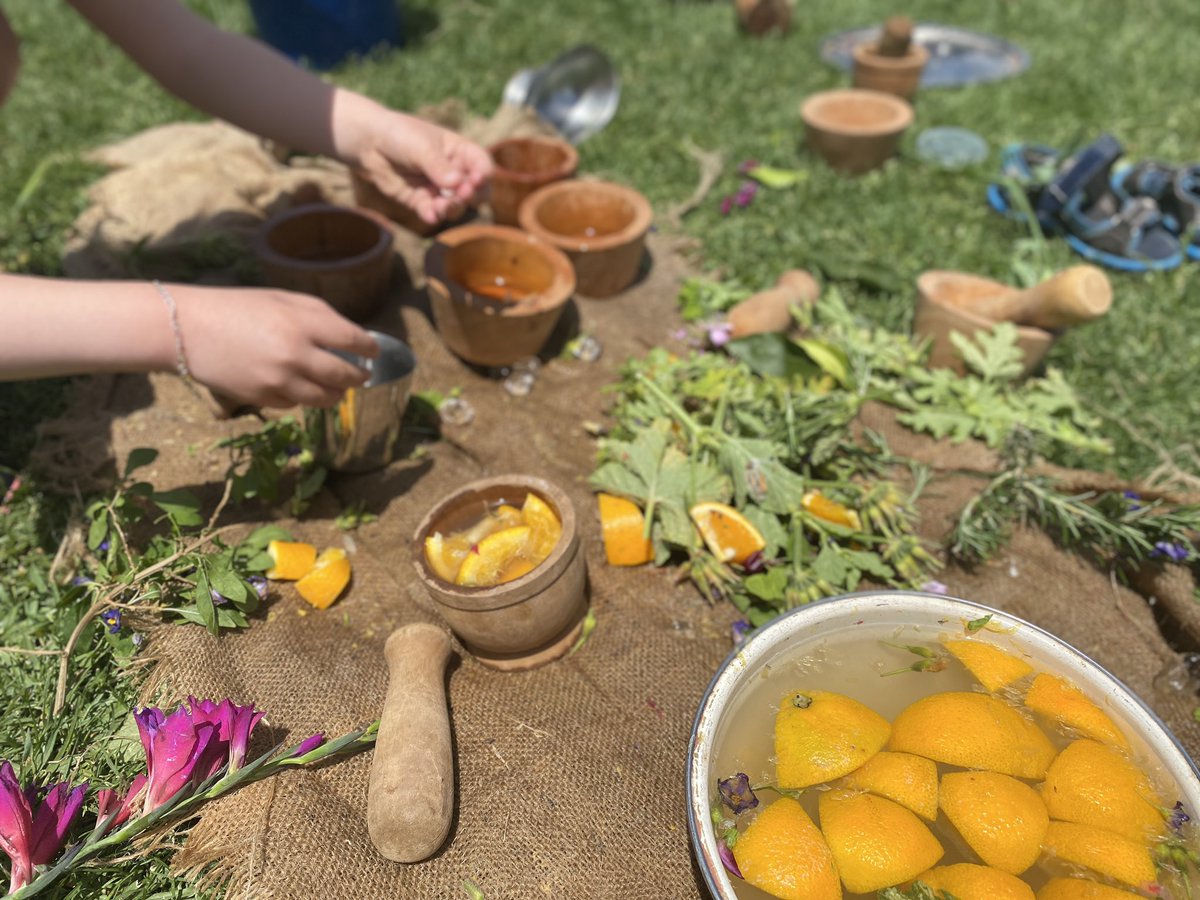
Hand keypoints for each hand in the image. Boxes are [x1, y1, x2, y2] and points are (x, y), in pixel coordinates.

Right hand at [173, 286, 378, 408]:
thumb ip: (320, 316)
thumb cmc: (238, 307)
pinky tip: (297, 385)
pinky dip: (302, 396)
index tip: (373, 351)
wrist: (188, 329)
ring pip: (326, 398)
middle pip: (346, 376)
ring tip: (337, 387)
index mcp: (302, 323)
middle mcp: (295, 354)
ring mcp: (279, 380)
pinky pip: (296, 403)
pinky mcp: (263, 398)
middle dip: (359, 376)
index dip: (369, 347)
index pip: (353, 340)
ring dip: (336, 393)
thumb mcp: (282, 299)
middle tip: (362, 374)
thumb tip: (352, 336)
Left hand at [342, 105, 492, 225]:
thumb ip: (438, 167)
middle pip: (474, 191)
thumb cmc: (399, 135)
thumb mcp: (421, 147)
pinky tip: (430, 215)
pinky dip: (432, 214)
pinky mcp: (420, 200)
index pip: (481, 165)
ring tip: (442, 206)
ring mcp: (437, 188)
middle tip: (462, 195)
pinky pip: (431, 211)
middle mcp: (452, 171)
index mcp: (459, 151)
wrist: (368, 143)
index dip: (483, 175)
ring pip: (455, 205)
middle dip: (471, 196)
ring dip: (452, 208)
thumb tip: (457, 184)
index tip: (476, 180)